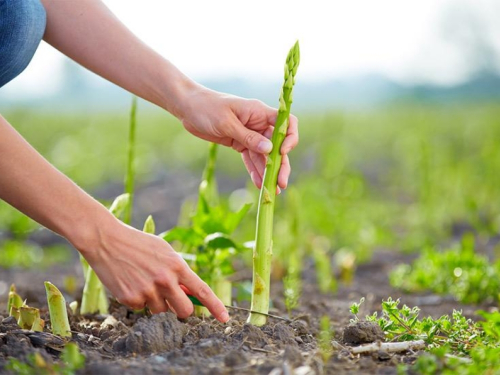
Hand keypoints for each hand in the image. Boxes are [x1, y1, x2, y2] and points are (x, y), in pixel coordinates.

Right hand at [79, 217, 228, 322]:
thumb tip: (189, 292)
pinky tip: (130, 283)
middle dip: (181, 310)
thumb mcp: (164, 252)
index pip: (202, 291)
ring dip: (157, 303)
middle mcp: (165, 280)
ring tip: (144, 282)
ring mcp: (147, 291)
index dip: (215, 306)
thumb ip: (178, 272)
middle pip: (184, 311)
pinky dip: (139, 300)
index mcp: (176, 266)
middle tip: (173, 302)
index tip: (225, 318)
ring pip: (161, 311)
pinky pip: (142, 309)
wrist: (107, 240)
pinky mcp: (131, 299)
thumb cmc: (138, 244)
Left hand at [179, 86, 298, 189]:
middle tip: (281, 183)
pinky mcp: (239, 143)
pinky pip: (251, 159)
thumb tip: (269, 150)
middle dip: (280, 164)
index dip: (289, 137)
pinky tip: (259, 184)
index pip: (286, 122)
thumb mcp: (226, 123)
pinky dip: (255, 171)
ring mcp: (250, 134)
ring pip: (264, 155)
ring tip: (272, 191)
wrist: (188, 107)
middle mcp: (258, 124)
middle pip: (277, 145)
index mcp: (259, 112)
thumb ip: (248, 137)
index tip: (282, 152)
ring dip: (268, 172)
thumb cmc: (207, 108)